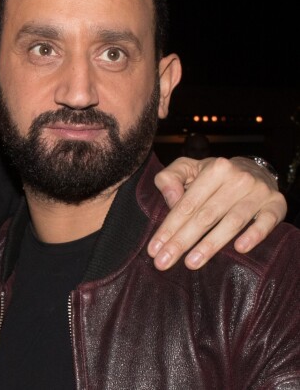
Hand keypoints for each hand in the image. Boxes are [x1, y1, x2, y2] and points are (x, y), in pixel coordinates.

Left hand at [148, 156, 285, 270]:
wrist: (255, 170)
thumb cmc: (213, 175)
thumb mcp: (188, 167)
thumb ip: (170, 178)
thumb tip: (170, 200)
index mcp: (214, 169)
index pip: (187, 204)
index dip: (169, 227)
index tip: (154, 249)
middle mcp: (237, 179)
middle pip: (205, 216)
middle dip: (182, 241)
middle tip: (164, 263)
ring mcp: (258, 192)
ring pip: (231, 222)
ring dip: (210, 245)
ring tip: (190, 263)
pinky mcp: (276, 205)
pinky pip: (265, 222)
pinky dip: (254, 235)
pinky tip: (239, 249)